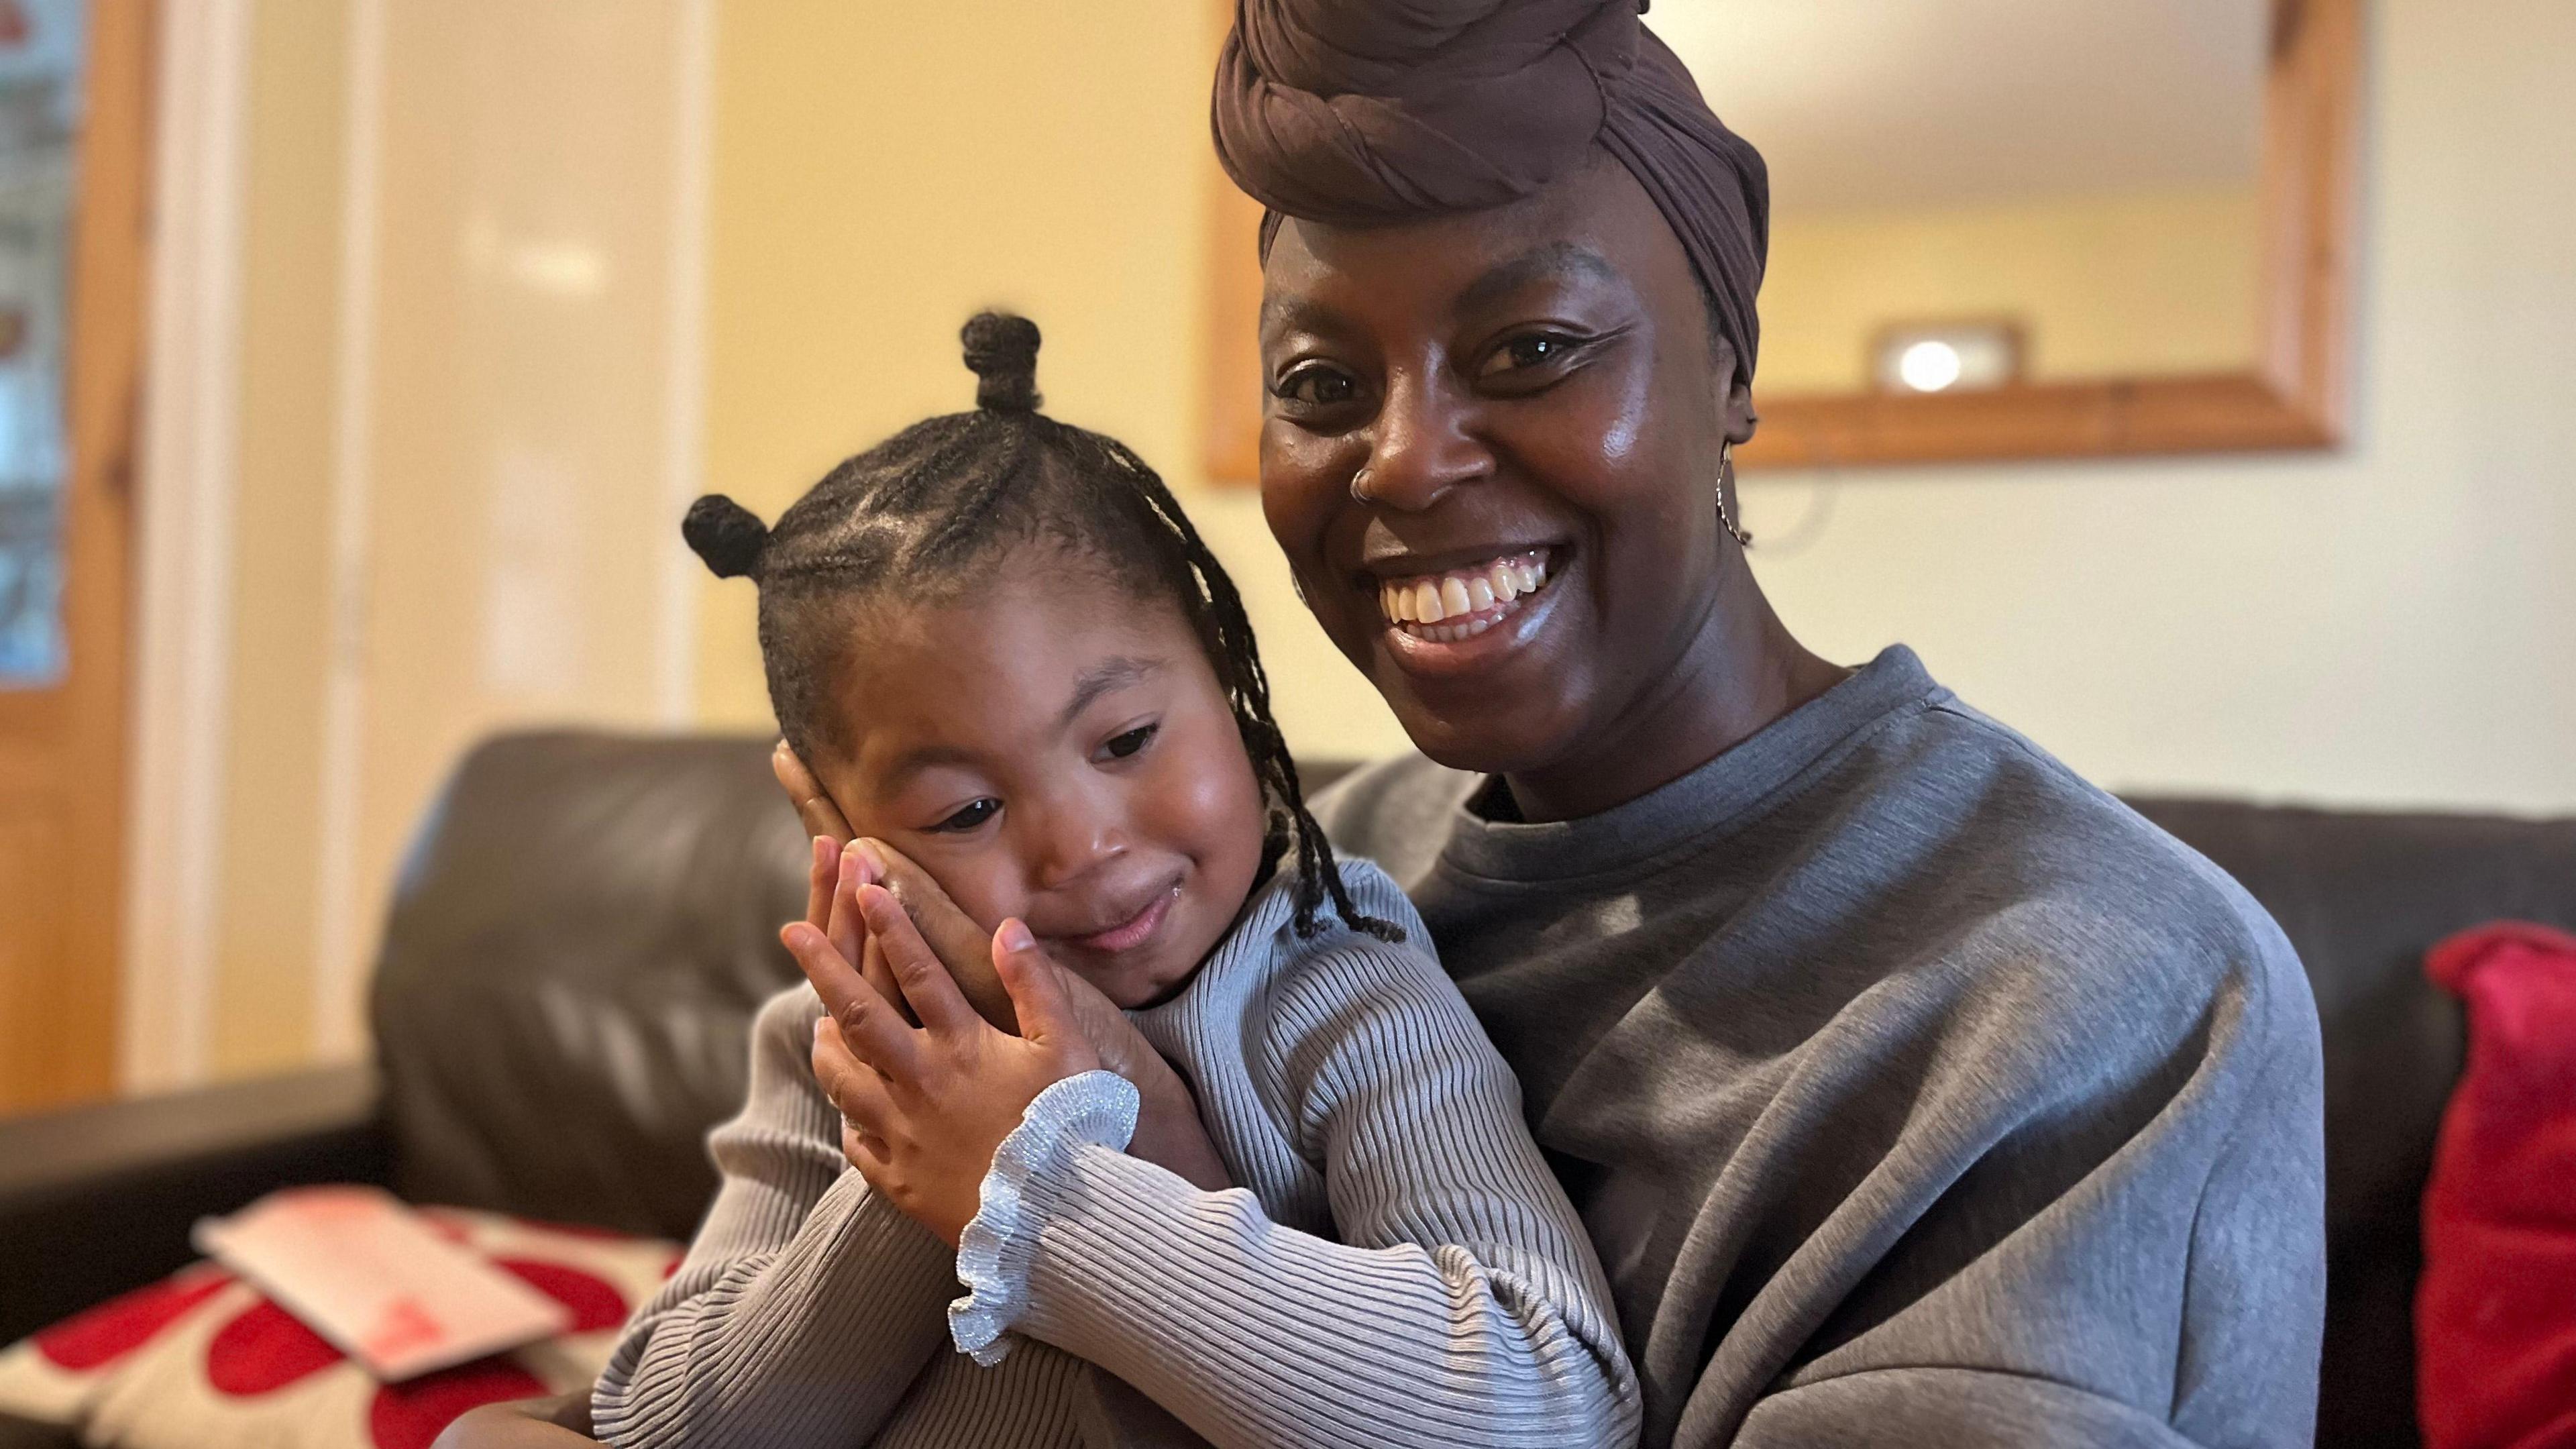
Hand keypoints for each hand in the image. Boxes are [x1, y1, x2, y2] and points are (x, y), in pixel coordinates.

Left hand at [790, 892, 1099, 1245]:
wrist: (1053, 1218)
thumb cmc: (1070, 1127)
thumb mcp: (1067, 1047)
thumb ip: (1034, 984)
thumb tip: (1007, 927)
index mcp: (961, 1047)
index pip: (917, 972)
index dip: (891, 925)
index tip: (865, 884)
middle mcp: (920, 1084)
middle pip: (859, 1015)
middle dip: (824, 966)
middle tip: (793, 930)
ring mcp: (903, 1133)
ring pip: (844, 1079)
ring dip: (826, 1044)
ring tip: (812, 1022)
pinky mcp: (899, 1180)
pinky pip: (859, 1143)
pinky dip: (850, 1120)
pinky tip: (850, 1112)